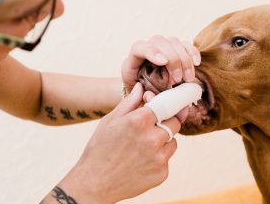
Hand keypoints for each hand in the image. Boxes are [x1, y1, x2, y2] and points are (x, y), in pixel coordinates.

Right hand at [55, 83, 180, 203]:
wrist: (94, 183)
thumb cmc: (99, 149)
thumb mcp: (110, 120)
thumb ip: (130, 102)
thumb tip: (141, 86)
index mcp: (139, 121)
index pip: (166, 105)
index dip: (164, 105)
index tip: (165, 106)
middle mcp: (153, 138)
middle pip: (174, 123)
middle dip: (166, 122)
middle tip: (150, 128)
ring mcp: (159, 158)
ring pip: (173, 141)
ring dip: (163, 141)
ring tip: (142, 147)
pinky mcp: (162, 173)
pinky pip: (167, 159)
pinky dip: (158, 158)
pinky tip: (141, 161)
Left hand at [122, 35, 200, 91]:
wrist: (145, 94)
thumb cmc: (141, 97)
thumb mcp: (138, 100)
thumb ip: (144, 98)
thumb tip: (153, 96)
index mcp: (132, 61)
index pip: (139, 48)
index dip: (151, 52)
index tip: (164, 62)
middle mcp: (146, 49)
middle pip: (159, 42)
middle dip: (173, 60)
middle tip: (179, 80)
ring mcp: (161, 47)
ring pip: (173, 42)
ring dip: (184, 59)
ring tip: (188, 79)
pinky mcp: (175, 49)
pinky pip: (185, 45)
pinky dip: (192, 53)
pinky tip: (197, 64)